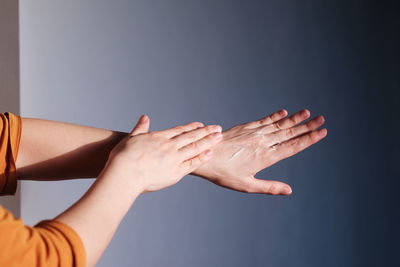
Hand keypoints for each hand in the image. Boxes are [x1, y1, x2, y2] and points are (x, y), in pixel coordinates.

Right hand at [105, 115, 222, 193]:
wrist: (124, 174)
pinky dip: (201, 157)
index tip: (200, 125)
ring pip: (195, 148)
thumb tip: (145, 117)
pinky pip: (192, 163)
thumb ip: (140, 128)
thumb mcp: (131, 138)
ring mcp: (174, 159)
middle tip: (217, 128)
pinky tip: (210, 153)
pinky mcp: (175, 172)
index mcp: (159, 138)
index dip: (191, 127)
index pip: (179, 131)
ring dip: (208, 141)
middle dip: (206, 132)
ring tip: (219, 137)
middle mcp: (169, 146)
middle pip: (191, 137)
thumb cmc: (123, 157)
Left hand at [193, 109, 326, 194]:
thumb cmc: (224, 173)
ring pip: (279, 125)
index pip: (293, 146)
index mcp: (266, 157)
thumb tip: (289, 190)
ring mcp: (254, 133)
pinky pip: (264, 120)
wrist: (205, 155)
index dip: (309, 139)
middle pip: (290, 133)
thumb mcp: (247, 185)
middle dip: (307, 126)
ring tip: (308, 113)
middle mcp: (263, 143)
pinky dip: (275, 116)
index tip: (322, 132)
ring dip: (294, 119)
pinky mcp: (245, 127)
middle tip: (322, 119)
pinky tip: (284, 112)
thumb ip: (269, 187)